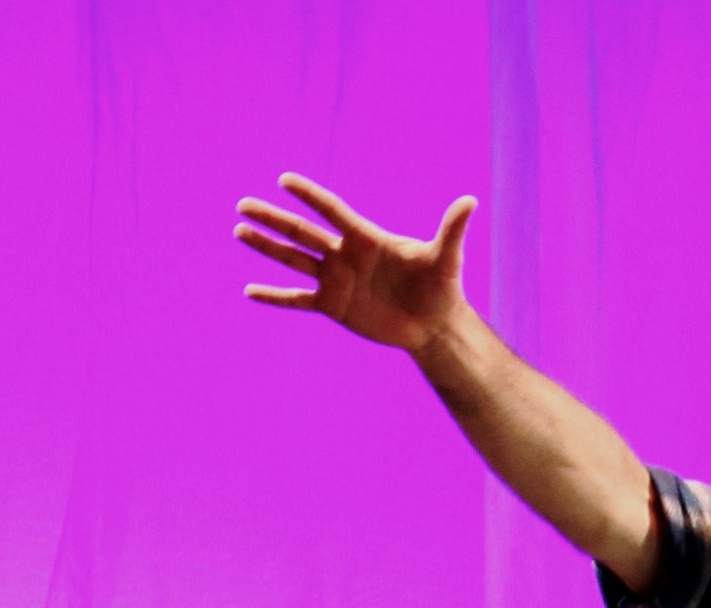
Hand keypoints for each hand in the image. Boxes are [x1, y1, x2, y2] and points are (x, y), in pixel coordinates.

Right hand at [236, 173, 476, 356]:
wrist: (434, 325)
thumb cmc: (441, 287)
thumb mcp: (445, 259)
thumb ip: (452, 229)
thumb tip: (471, 200)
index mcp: (365, 238)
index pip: (332, 211)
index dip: (309, 196)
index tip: (285, 180)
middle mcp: (345, 255)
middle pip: (302, 232)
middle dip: (273, 219)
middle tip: (243, 204)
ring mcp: (336, 279)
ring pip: (294, 260)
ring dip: (266, 248)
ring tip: (238, 232)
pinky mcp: (334, 305)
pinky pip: (298, 300)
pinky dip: (275, 296)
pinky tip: (249, 291)